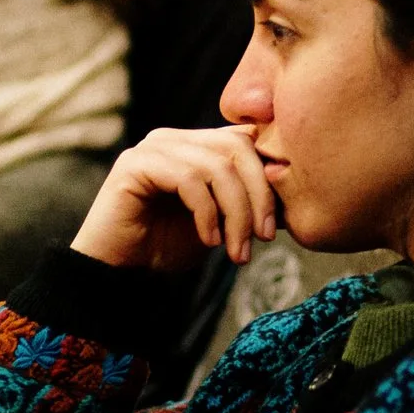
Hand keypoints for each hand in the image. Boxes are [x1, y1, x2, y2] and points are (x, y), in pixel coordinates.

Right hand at [70, 126, 277, 271]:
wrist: (120, 274)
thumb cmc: (167, 248)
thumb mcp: (220, 222)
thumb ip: (247, 201)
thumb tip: (293, 192)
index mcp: (196, 145)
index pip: (247, 140)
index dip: (269, 177)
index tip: (277, 225)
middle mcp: (175, 138)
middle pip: (236, 147)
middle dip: (258, 196)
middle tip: (264, 238)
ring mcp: (153, 147)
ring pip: (216, 166)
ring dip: (235, 213)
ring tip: (236, 251)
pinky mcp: (134, 164)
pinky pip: (187, 178)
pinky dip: (206, 213)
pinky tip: (209, 241)